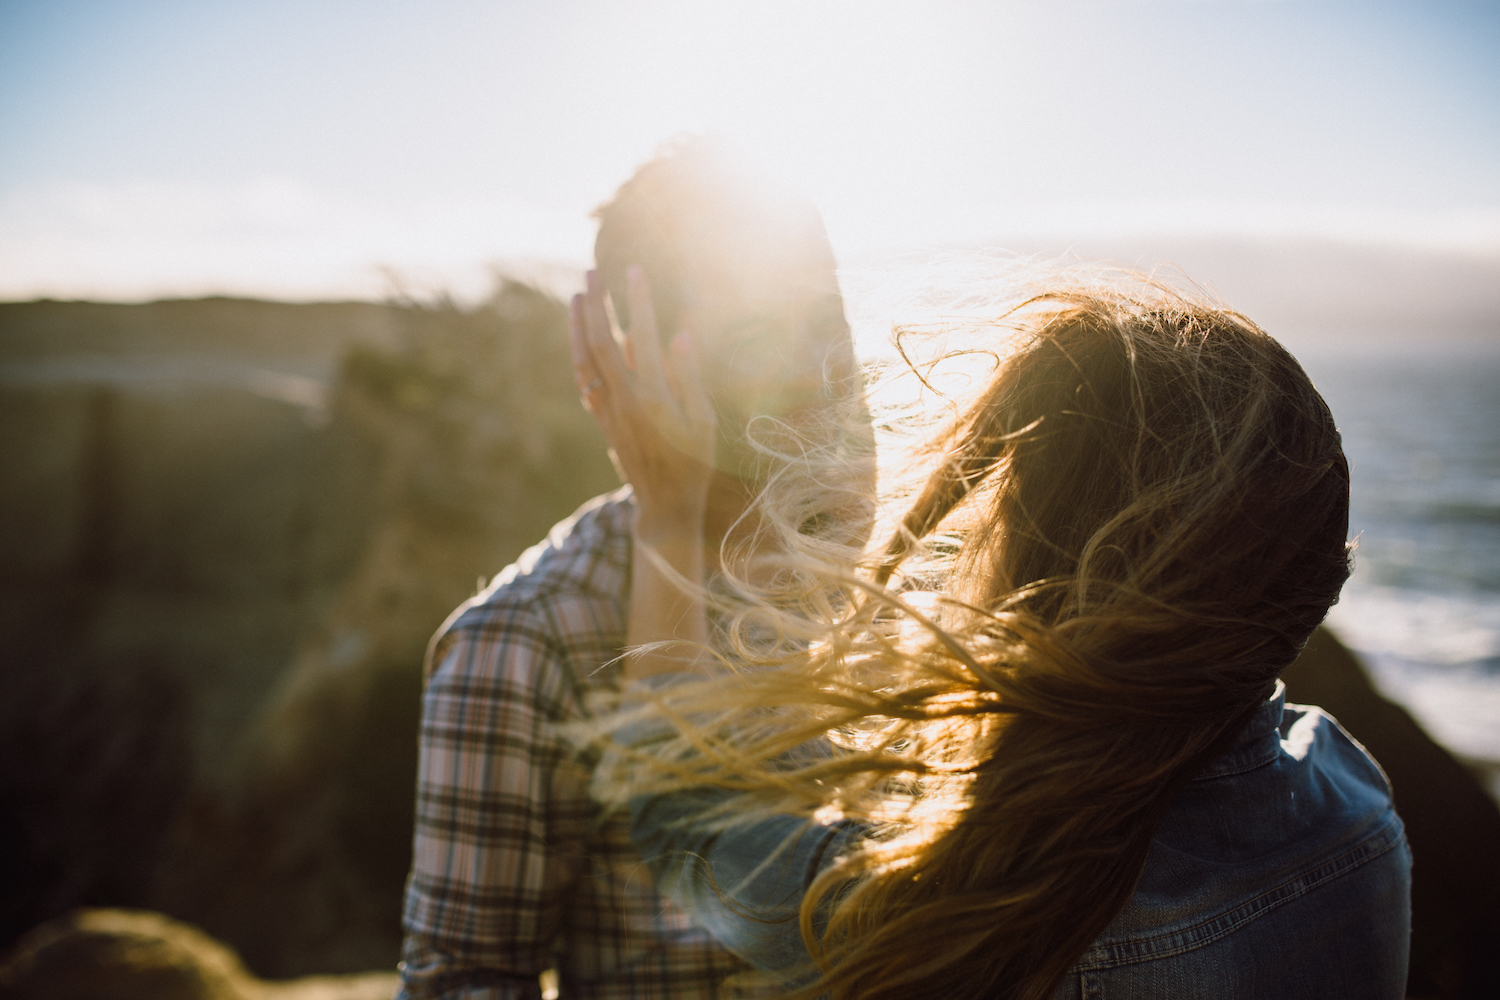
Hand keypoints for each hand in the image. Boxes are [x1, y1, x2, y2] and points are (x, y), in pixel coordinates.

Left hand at [570, 267, 716, 541]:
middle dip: (596, 304)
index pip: (641, 338)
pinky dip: (579, 353)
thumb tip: (680, 335)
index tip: (635, 271)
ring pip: (584, 359)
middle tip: (592, 272)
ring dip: (578, 326)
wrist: (664, 505)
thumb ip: (689, 377)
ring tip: (579, 296)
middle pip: (600, 342)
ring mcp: (608, 410)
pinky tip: (580, 338)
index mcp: (653, 398)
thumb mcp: (704, 422)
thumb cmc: (694, 463)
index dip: (637, 302)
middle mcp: (624, 401)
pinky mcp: (602, 419)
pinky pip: (584, 379)